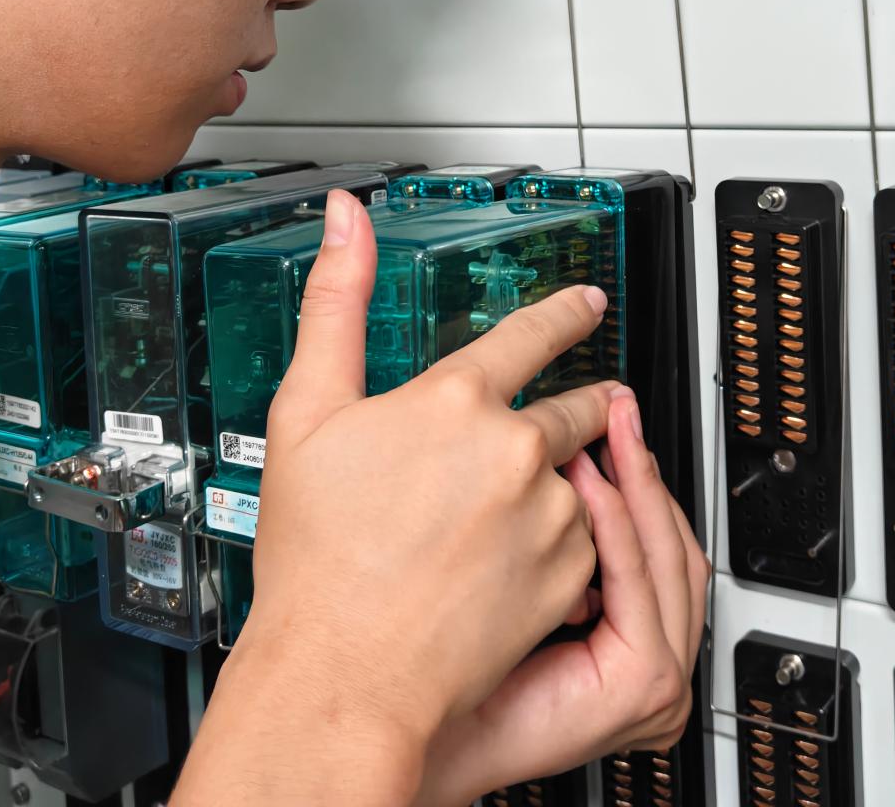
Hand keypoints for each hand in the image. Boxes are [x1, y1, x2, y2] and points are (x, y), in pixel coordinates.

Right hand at [174, 189, 617, 804]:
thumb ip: (334, 303)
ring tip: (502, 519)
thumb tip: (345, 219)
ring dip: (557, 486)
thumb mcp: (305, 412)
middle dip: (580, 405)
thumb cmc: (317, 558)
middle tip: (568, 415)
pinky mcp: (567, 576)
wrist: (345, 675)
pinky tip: (507, 564)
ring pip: (576, 479)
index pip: (531, 334)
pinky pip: (583, 543)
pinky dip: (560, 545)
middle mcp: (515, 451)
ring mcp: (547, 516)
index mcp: (455, 401)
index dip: (564, 314)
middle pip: (575, 408)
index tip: (589, 303)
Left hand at [413, 388, 707, 805]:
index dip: (636, 475)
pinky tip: (583, 480)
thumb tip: (554, 454)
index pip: (653, 540)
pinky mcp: (647, 675)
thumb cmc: (436, 661)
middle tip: (614, 407)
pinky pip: (635, 578)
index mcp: (628, 637)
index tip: (607, 416)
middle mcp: (655, 656)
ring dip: (632, 484)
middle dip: (640, 466)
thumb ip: (536, 532)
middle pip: (670, 539)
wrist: (402, 721)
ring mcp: (659, 670)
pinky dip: (614, 522)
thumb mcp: (500, 582)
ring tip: (600, 428)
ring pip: (664, 551)